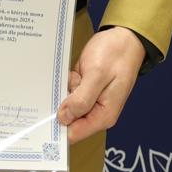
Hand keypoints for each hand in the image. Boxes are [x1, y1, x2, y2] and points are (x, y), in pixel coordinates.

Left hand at [56, 26, 143, 142]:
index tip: (46, 113)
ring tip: (80, 73)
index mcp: (102, 116)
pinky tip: (79, 70)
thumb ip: (82, 99)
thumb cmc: (115, 54)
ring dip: (67, 89)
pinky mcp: (85, 90)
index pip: (74, 133)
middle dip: (62, 102)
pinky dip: (69, 81)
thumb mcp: (97, 75)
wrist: (125, 38)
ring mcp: (90, 101)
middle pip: (68, 119)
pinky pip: (69, 92)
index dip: (58, 125)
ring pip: (66, 104)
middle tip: (71, 83)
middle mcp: (96, 113)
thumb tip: (63, 119)